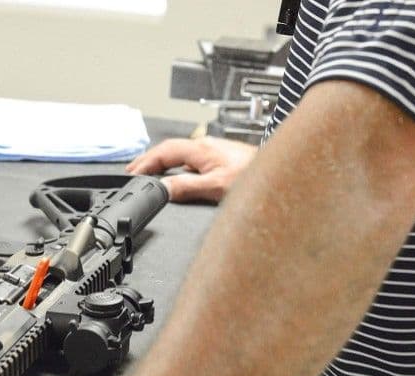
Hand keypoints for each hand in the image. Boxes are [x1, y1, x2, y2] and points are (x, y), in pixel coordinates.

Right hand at [126, 136, 256, 203]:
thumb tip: (163, 189)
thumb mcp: (215, 186)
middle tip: (135, 171)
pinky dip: (178, 166)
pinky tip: (179, 175)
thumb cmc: (254, 177)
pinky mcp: (222, 159)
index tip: (133, 173)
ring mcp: (215, 152)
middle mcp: (207, 146)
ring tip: (152, 173)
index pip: (164, 152)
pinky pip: (192, 160)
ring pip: (182, 154)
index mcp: (201, 149)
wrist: (281, 174)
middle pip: (170, 150)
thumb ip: (187, 187)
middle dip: (150, 160)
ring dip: (164, 163)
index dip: (145, 162)